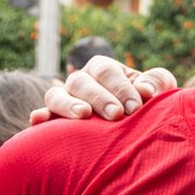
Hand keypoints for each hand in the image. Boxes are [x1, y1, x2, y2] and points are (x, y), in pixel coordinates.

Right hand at [30, 58, 178, 123]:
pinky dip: (40, 117)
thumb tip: (145, 90)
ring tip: (83, 115)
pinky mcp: (56, 119)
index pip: (107, 72)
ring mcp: (65, 99)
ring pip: (56, 95)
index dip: (121, 88)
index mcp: (103, 69)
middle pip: (81, 82)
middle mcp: (81, 81)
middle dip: (100, 98)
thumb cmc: (145, 103)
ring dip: (67, 105)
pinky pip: (44, 116)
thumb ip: (156, 82)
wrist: (135, 126)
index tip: (136, 107)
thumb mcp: (157, 89)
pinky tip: (37, 121)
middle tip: (116, 115)